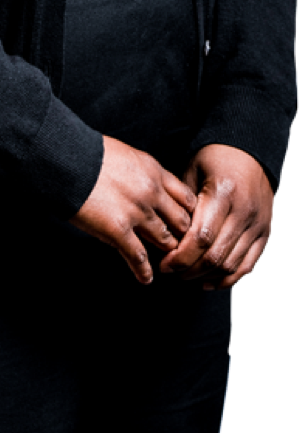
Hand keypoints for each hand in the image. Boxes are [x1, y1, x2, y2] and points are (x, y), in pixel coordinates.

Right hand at [69, 135, 196, 284]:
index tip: (185, 222)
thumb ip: (142, 171)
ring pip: (164, 240)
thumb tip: (145, 183)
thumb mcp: (126, 155)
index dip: (187, 213)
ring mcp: (136, 213)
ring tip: (168, 263)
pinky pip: (138, 256)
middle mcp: (151, 192)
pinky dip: (143, 271)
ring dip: (167, 253)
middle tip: (181, 245)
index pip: (185, 198)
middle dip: (183, 235)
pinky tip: (146, 278)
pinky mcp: (118, 230)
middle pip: (181, 221)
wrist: (67, 160)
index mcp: (154, 171)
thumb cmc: (90, 154)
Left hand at [159, 144, 274, 288]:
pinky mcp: (266, 234)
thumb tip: (164, 235)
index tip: (165, 264)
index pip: (201, 238)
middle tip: (172, 271)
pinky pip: (249, 267)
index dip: (181, 257)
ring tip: (187, 276)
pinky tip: (211, 281)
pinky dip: (229, 280)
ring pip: (232, 266)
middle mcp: (244, 212)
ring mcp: (258, 225)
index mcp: (223, 194)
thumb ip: (182, 203)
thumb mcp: (192, 170)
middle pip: (215, 256)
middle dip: (190, 270)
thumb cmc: (215, 159)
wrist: (250, 151)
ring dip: (207, 276)